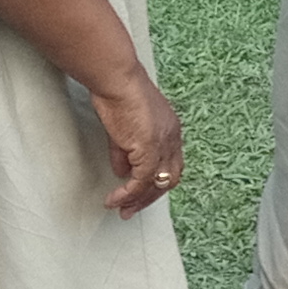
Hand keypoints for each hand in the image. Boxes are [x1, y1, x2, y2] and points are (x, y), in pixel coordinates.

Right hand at [89, 74, 185, 216]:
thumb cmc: (118, 93)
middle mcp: (172, 139)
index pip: (170, 165)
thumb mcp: (123, 128)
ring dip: (138, 200)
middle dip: (150, 197)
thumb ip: (124, 152)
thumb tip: (122, 172)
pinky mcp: (149, 149)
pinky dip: (128, 193)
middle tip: (132, 209)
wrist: (116, 79)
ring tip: (122, 209)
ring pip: (157, 183)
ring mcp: (163, 144)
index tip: (140, 193)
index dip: (156, 182)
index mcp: (171, 131)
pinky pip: (141, 181)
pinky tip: (116, 199)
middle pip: (170, 179)